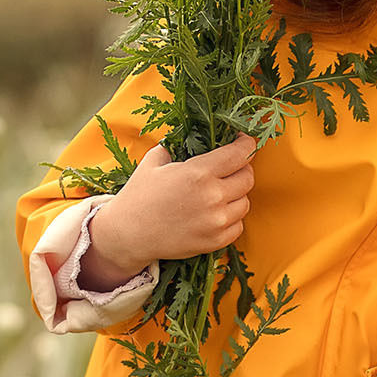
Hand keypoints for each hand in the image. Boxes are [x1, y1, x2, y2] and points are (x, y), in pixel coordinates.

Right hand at [77, 137, 256, 288]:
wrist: (128, 234)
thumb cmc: (139, 196)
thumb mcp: (154, 161)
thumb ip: (176, 145)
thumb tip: (192, 136)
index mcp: (198, 173)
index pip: (240, 154)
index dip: (246, 145)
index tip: (245, 142)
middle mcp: (212, 196)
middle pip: (248, 178)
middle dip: (242, 169)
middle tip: (231, 168)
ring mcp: (216, 221)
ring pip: (245, 202)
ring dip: (237, 195)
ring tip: (220, 193)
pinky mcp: (216, 241)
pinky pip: (238, 225)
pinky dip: (231, 218)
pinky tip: (216, 213)